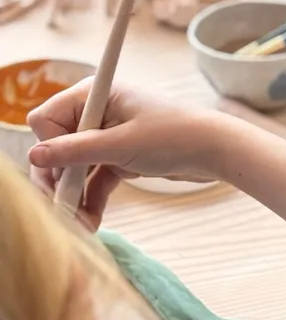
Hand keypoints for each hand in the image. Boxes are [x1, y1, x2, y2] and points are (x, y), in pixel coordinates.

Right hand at [27, 77, 222, 230]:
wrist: (217, 150)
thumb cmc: (174, 136)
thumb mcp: (121, 145)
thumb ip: (77, 151)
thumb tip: (33, 156)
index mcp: (95, 95)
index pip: (46, 120)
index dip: (51, 147)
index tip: (63, 173)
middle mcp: (98, 113)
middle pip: (56, 148)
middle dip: (58, 179)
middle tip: (62, 210)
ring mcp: (109, 136)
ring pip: (75, 168)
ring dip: (74, 196)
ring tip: (80, 223)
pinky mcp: (121, 157)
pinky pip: (94, 179)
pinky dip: (91, 198)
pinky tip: (92, 221)